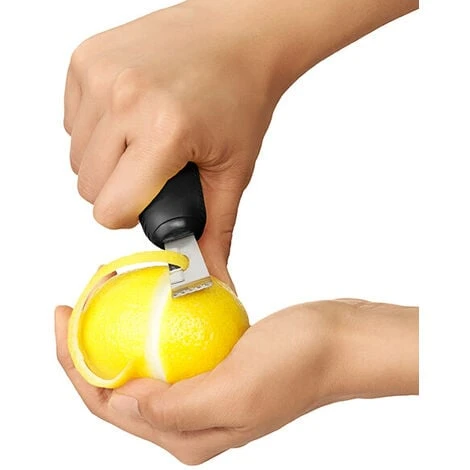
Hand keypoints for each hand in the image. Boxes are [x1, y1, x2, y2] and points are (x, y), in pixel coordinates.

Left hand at [55, 300, 417, 464]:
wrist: (338, 341)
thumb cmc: (299, 364)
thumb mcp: (236, 389)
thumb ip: (175, 408)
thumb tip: (121, 404)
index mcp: (188, 435)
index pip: (110, 407)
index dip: (75, 367)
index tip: (62, 321)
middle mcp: (190, 420)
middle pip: (116, 389)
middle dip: (84, 352)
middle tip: (71, 307)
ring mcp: (202, 390)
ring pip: (139, 367)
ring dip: (113, 337)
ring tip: (95, 302)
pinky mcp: (213, 364)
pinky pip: (166, 347)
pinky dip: (147, 327)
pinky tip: (141, 303)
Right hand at [64, 2, 279, 283]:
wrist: (240, 35)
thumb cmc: (241, 96)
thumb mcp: (233, 170)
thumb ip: (217, 231)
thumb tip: (214, 279)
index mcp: (162, 130)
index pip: (108, 209)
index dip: (130, 215)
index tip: (149, 202)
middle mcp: (122, 97)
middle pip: (88, 187)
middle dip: (120, 189)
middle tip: (154, 167)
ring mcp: (99, 73)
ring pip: (77, 155)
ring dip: (108, 159)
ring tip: (145, 139)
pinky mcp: (86, 58)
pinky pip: (72, 120)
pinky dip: (97, 128)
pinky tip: (131, 115)